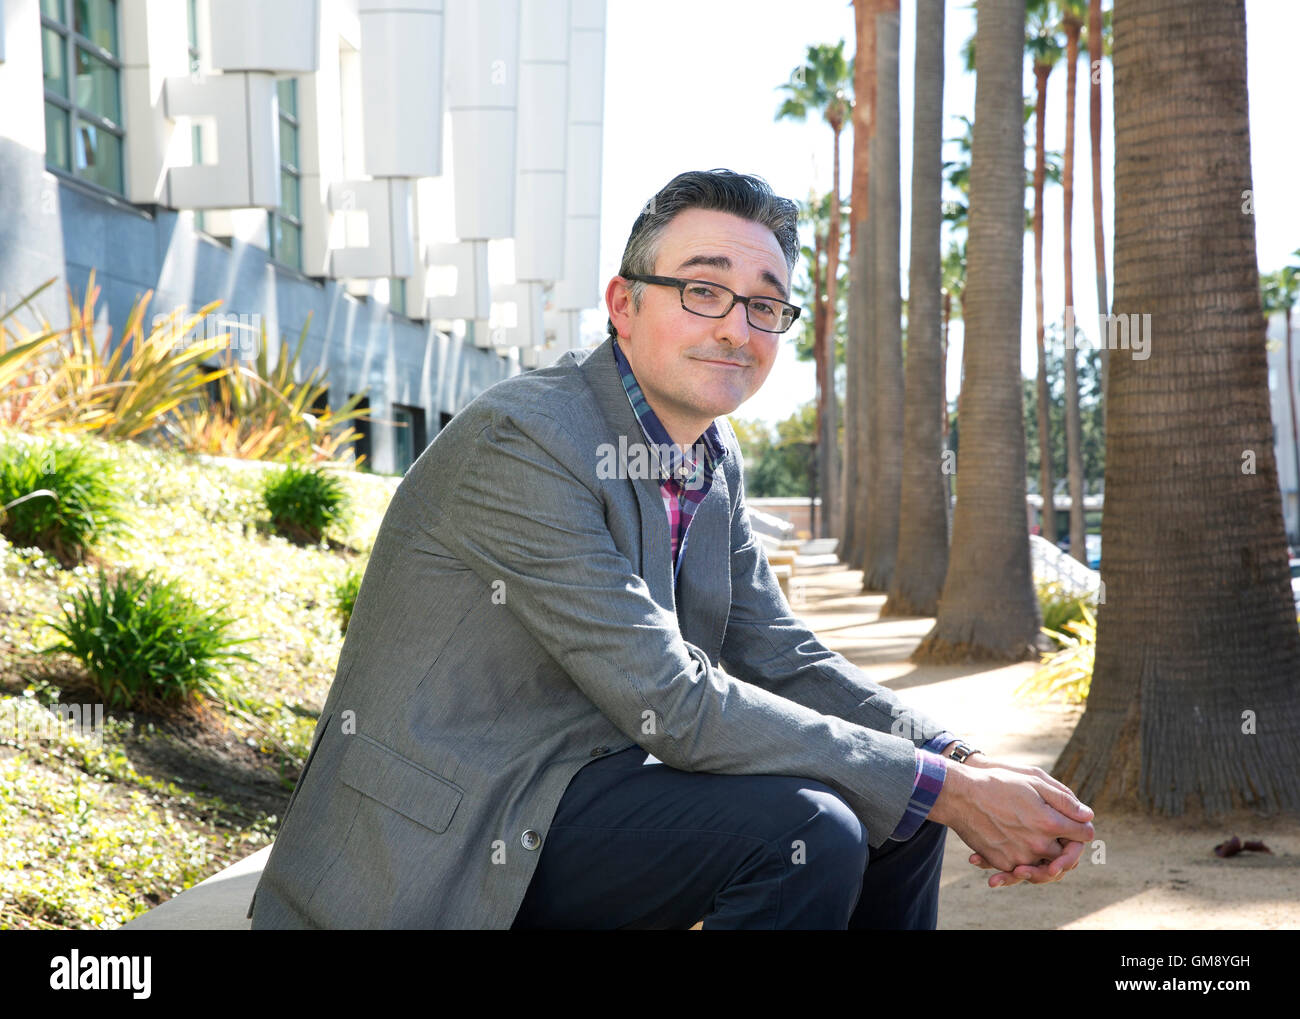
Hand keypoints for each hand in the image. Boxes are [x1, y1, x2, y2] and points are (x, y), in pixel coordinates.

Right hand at [928, 763, 1094, 878]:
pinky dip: (1020, 859)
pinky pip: (1021, 867)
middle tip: (1053, 832)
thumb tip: (1087, 815)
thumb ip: (1064, 799)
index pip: (1084, 834)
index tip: (1074, 822)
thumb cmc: (997, 783)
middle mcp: (1038, 845)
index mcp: (1050, 823)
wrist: (960, 796)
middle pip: (1067, 855)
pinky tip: (1011, 841)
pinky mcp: (1003, 863)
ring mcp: (1020, 857)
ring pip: (1045, 865)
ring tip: (1033, 838)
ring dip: (1044, 856)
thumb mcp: (1033, 780)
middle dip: (1064, 844)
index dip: (1082, 827)